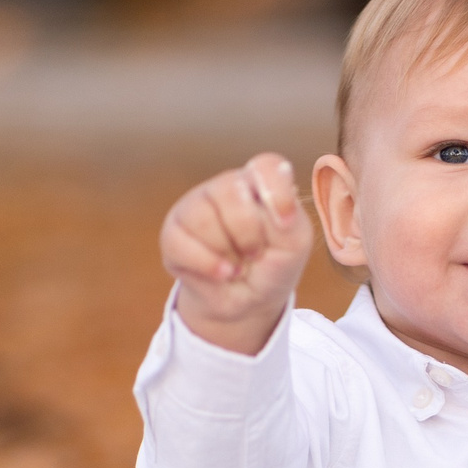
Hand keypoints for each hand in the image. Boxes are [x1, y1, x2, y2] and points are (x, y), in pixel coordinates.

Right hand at [159, 152, 314, 353]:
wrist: (248, 301)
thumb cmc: (273, 265)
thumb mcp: (295, 246)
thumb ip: (291, 221)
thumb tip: (276, 211)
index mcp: (260, 183)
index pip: (266, 166)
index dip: (275, 192)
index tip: (286, 223)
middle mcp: (225, 187)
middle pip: (230, 190)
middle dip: (248, 234)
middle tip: (255, 253)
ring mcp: (195, 206)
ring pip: (203, 218)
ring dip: (227, 252)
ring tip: (238, 265)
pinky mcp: (173, 233)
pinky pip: (182, 244)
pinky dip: (208, 265)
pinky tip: (222, 273)